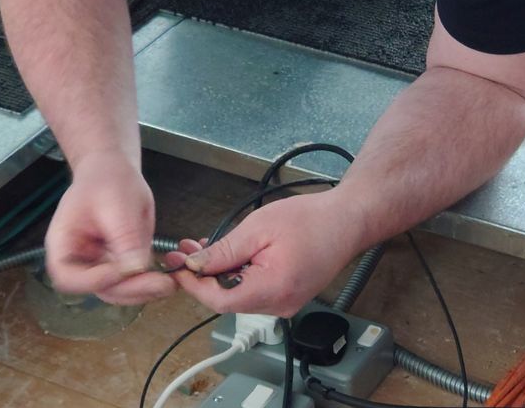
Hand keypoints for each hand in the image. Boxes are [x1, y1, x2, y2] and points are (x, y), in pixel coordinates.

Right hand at [44, 152, 175, 304]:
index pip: (68, 278)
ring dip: (144, 291)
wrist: (114, 170)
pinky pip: (132, 281)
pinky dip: (149, 283)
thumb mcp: (116, 204)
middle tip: (161, 284)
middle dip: (131, 290)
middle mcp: (79, 261)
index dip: (94, 281)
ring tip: (169, 283)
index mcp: (63, 245)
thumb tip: (135, 268)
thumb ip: (124, 237)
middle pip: (98, 289)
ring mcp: (100, 265)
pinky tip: (170, 277)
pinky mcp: (120, 263)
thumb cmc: (106, 180)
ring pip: (119, 291)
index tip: (123, 270)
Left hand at [172, 191, 363, 316]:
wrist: (347, 220)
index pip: (219, 301)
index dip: (193, 285)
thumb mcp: (259, 228)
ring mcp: (286, 303)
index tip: (176, 267)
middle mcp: (280, 304)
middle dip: (201, 276)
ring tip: (202, 248)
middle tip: (184, 252)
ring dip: (217, 274)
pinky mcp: (288, 295)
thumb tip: (194, 267)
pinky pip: (253, 291)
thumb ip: (224, 252)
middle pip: (227, 300)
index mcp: (273, 289)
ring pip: (238, 296)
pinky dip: (236, 275)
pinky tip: (228, 255)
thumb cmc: (311, 219)